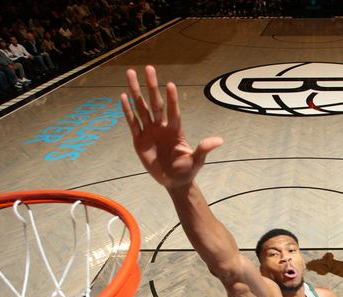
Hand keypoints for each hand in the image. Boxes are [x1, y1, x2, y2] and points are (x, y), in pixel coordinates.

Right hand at [121, 65, 223, 189]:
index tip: (170, 84)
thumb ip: (204, 148)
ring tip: (130, 74)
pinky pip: (132, 123)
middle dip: (151, 86)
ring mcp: (150, 132)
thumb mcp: (197, 160)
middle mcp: (162, 127)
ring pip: (141, 108)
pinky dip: (127, 111)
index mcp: (175, 130)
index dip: (172, 99)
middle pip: (155, 103)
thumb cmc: (187, 170)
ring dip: (135, 92)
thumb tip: (219, 141)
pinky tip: (123, 97)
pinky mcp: (139, 140)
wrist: (174, 182)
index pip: (173, 111)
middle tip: (148, 68)